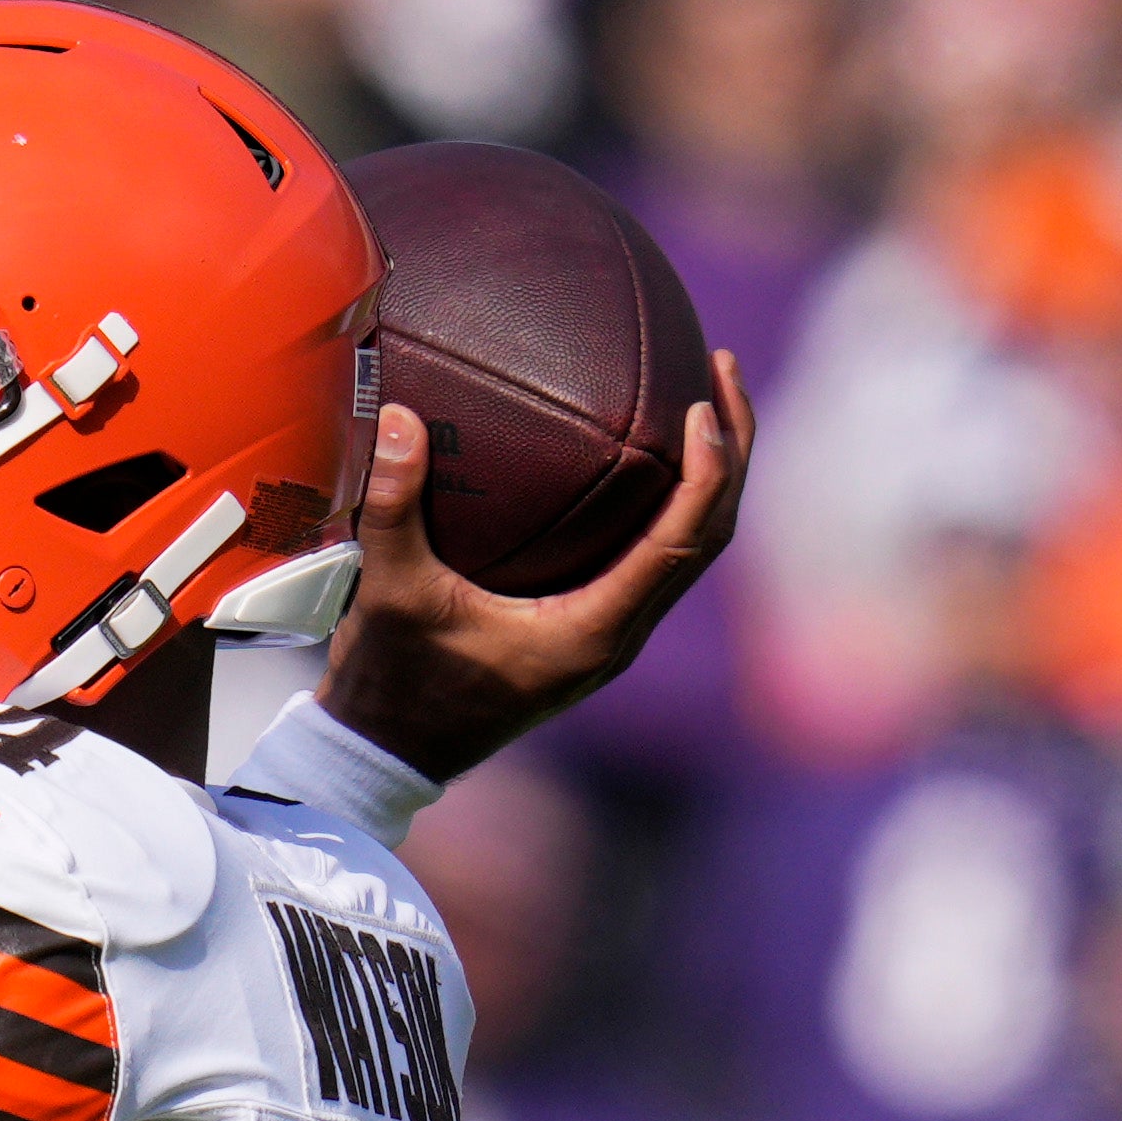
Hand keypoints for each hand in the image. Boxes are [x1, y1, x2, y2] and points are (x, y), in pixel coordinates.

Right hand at [316, 351, 753, 781]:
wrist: (390, 751)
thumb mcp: (391, 592)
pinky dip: (673, 503)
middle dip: (732, 451)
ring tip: (706, 399)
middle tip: (721, 369)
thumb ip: (393, 506)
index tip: (704, 404)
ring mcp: (611, 635)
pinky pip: (659, 558)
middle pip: (711, 535)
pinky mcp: (594, 629)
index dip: (707, 470)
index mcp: (592, 631)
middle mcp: (618, 635)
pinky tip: (649, 457)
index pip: (681, 541)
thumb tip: (399, 415)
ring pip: (694, 548)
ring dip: (711, 476)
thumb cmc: (394, 681)